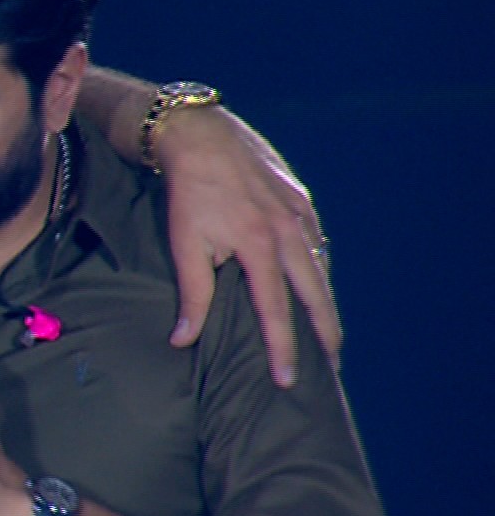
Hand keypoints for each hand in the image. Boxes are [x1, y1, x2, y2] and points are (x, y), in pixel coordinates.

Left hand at [155, 104, 339, 385]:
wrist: (198, 135)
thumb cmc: (186, 193)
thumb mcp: (183, 244)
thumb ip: (192, 294)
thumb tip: (183, 340)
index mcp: (260, 246)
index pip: (276, 311)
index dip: (284, 349)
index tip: (289, 380)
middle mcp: (288, 231)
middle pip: (315, 292)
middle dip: (325, 331)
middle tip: (332, 364)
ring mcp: (298, 211)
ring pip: (320, 265)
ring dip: (326, 299)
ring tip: (327, 328)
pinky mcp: (298, 197)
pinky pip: (316, 240)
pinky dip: (320, 264)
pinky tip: (317, 278)